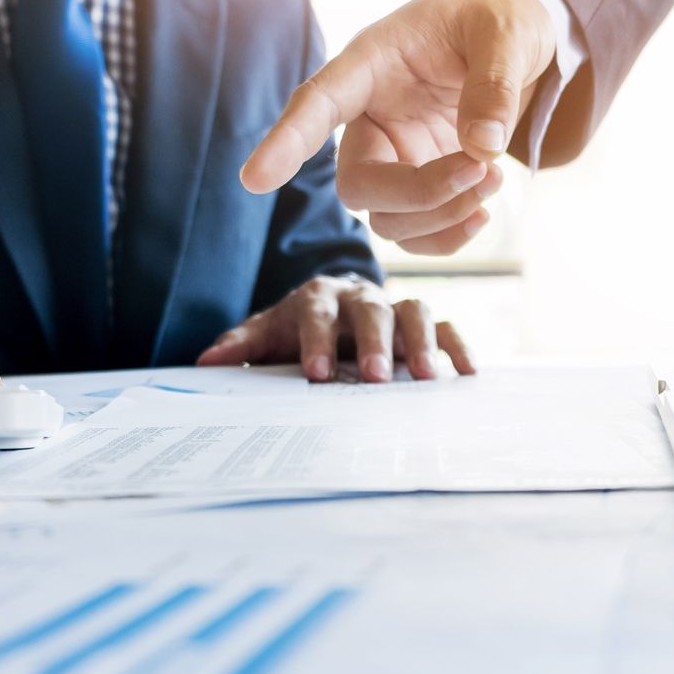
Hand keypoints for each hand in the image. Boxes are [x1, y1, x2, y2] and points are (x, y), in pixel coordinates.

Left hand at [195, 276, 474, 382]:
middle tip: (375, 376)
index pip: (317, 312)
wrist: (331, 312)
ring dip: (420, 342)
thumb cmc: (296, 329)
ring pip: (414, 311)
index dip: (317, 340)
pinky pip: (446, 327)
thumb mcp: (266, 335)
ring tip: (425, 378)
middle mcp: (360, 296)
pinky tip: (468, 373)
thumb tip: (205, 363)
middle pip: (371, 310)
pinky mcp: (423, 323)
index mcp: (318, 296)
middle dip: (373, 342)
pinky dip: (458, 346)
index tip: (317, 375)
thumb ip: (241, 346)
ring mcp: (395, 306)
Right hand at [239, 0, 555, 254]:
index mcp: (372, 63)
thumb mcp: (504, 33)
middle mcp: (370, 116)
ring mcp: (392, 155)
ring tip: (496, 176)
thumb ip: (493, 84)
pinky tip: (482, 209)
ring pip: (387, 218)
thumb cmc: (498, 18)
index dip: (287, 141)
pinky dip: (448, 235)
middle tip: (485, 171)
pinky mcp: (419, 182)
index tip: (254, 181)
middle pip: (358, 183)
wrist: (517, 30)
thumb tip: (483, 147)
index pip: (318, 102)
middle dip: (419, 194)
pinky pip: (415, 232)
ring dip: (443, 215)